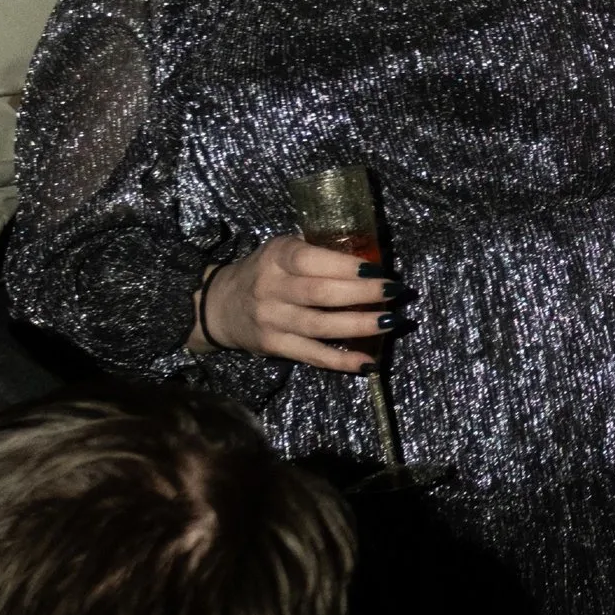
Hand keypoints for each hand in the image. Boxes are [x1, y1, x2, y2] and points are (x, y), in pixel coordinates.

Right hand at [196, 238, 394, 375]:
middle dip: (363, 293)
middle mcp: (272, 289)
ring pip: (321, 326)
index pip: (313, 260)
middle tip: (395, 292)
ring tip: (390, 321)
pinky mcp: (275, 346)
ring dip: (360, 325)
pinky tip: (368, 362)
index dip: (348, 266)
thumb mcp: (280, 252)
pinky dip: (342, 361)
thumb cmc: (263, 273)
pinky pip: (313, 355)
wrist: (219, 305)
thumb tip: (370, 262)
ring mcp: (273, 320)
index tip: (379, 269)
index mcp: (277, 257)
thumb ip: (315, 255)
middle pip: (322, 294)